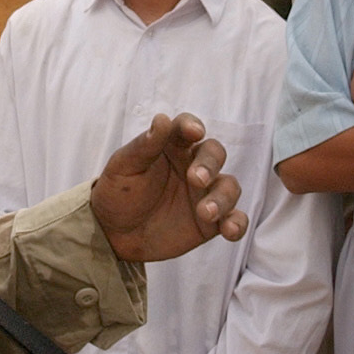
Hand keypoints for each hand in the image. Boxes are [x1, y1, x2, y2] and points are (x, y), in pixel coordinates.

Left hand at [90, 113, 246, 261]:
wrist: (115, 234)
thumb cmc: (119, 192)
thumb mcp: (124, 167)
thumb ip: (144, 145)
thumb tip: (162, 118)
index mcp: (172, 146)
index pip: (187, 128)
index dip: (192, 126)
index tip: (194, 131)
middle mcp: (194, 165)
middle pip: (215, 153)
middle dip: (210, 163)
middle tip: (196, 178)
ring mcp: (205, 193)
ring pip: (229, 186)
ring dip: (223, 197)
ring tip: (205, 213)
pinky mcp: (211, 222)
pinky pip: (234, 219)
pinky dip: (237, 223)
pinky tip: (229, 230)